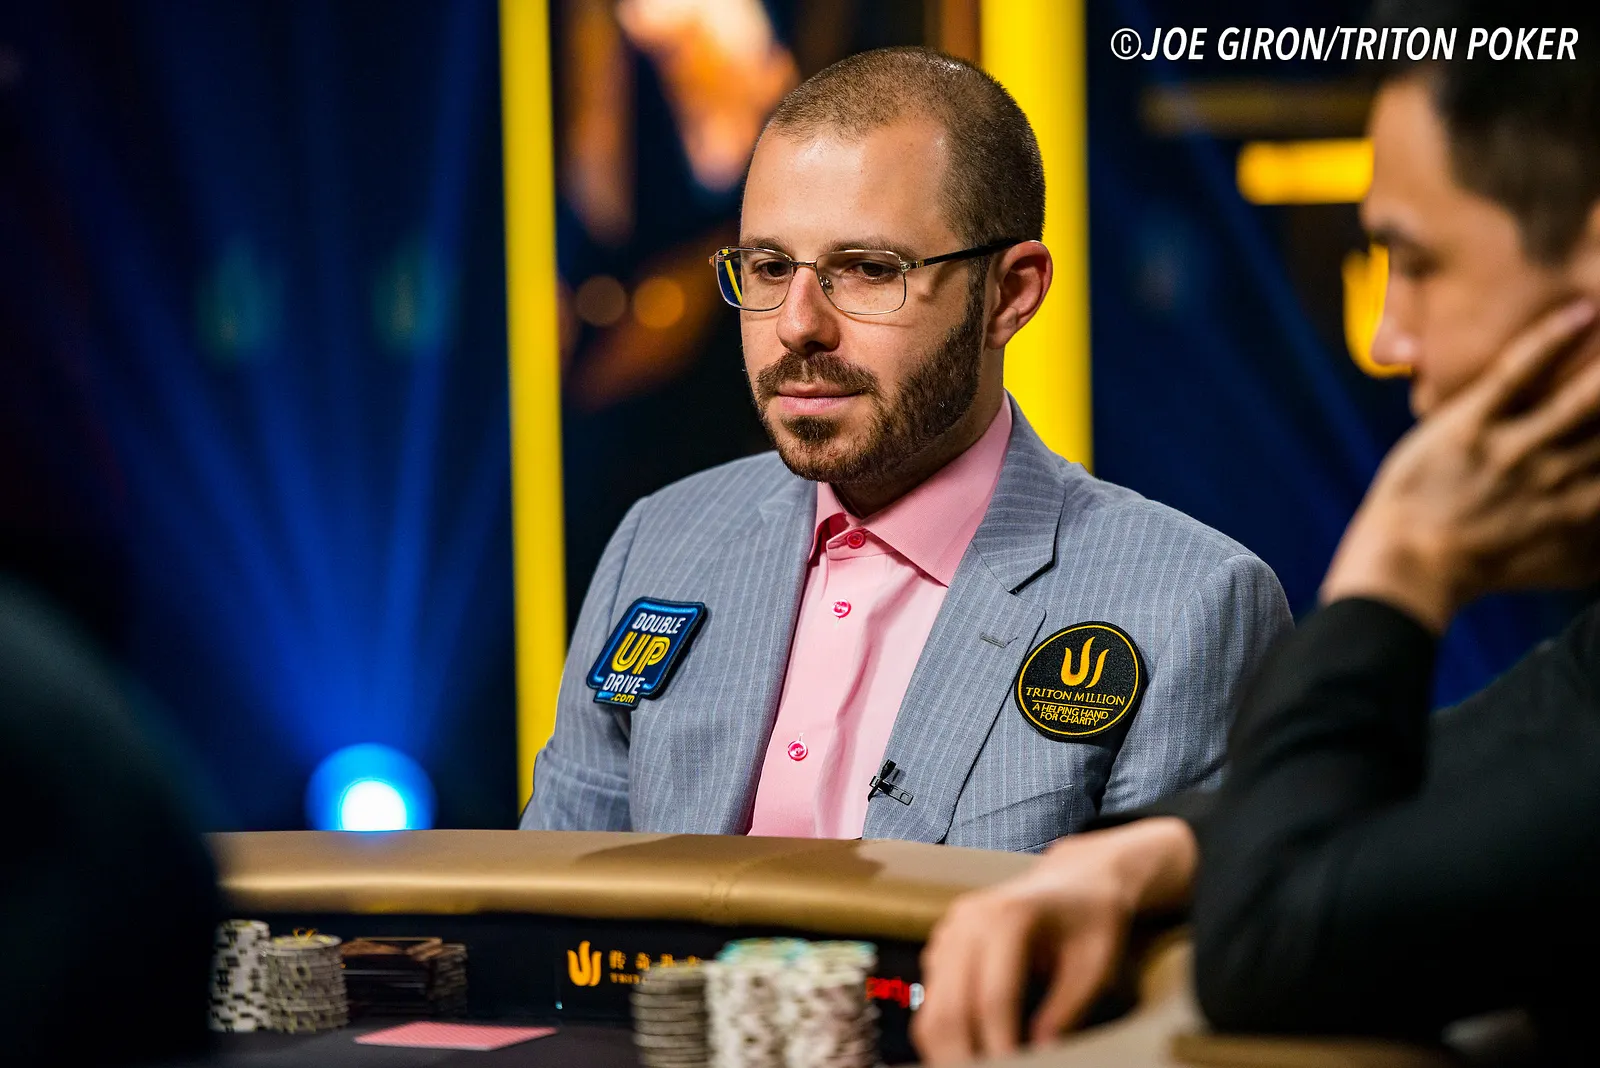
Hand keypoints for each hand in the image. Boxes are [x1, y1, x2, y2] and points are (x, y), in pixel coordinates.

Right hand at [911, 818, 1196, 1064]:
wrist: (1076, 881)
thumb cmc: (1092, 922)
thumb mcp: (1094, 967)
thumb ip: (1066, 1010)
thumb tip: (1040, 1053)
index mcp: (1008, 918)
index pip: (993, 999)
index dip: (1001, 1047)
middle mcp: (968, 920)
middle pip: (951, 1007)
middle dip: (965, 1056)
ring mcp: (950, 930)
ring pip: (933, 1008)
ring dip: (949, 1051)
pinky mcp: (942, 944)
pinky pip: (931, 1000)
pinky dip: (944, 1034)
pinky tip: (969, 1052)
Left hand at [1324, 299, 1599, 631]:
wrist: (1409, 568)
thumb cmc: (1480, 570)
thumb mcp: (1562, 567)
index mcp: (1587, 506)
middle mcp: (1563, 473)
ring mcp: (1516, 446)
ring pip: (1585, 395)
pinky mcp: (1470, 424)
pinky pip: (1516, 373)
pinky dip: (1550, 339)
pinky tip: (1582, 311)